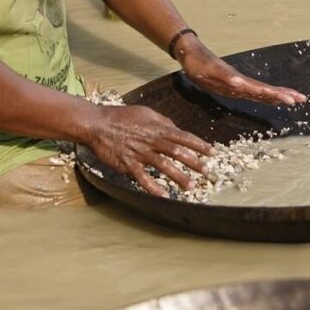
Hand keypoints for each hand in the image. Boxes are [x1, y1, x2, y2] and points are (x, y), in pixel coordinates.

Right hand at [83, 105, 213, 196]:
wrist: (97, 124)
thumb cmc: (121, 117)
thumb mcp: (146, 113)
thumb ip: (162, 121)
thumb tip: (175, 128)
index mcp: (157, 128)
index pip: (183, 136)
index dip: (199, 145)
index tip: (212, 152)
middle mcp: (151, 141)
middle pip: (177, 152)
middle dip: (194, 162)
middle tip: (208, 172)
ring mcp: (140, 153)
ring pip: (163, 165)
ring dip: (178, 177)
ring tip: (191, 186)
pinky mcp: (128, 164)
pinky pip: (143, 178)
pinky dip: (153, 188)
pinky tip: (164, 197)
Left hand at [176, 36, 306, 105]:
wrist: (190, 55)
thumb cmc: (198, 64)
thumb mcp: (209, 72)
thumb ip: (225, 77)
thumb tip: (240, 82)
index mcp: (238, 81)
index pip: (262, 90)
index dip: (277, 95)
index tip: (292, 99)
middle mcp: (241, 82)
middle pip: (266, 90)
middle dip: (283, 95)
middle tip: (301, 99)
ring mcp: (237, 83)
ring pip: (261, 90)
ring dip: (276, 95)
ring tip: (292, 99)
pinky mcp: (232, 83)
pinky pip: (251, 90)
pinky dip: (263, 95)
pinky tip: (270, 97)